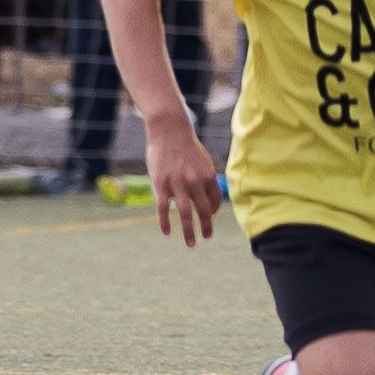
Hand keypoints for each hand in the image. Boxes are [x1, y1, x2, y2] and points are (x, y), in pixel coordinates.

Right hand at [146, 120, 225, 247]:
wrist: (169, 130)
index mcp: (208, 176)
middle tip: (206, 238)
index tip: (207, 217)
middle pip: (203, 211)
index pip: (214, 201)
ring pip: (185, 213)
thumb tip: (208, 196)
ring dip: (189, 231)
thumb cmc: (185, 145)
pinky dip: (165, 222)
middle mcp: (195, 181)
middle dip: (206, 227)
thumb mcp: (202, 160)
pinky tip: (167, 233)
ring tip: (191, 244)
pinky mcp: (161, 184)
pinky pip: (163, 208)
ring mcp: (177, 184)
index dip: (212, 212)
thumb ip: (205, 178)